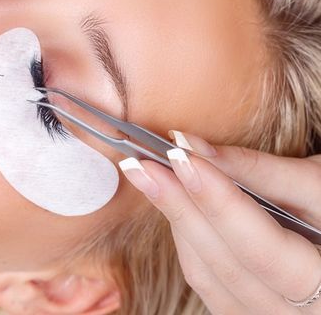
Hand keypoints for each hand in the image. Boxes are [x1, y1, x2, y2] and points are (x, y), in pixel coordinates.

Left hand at [119, 132, 320, 313]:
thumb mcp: (317, 185)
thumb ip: (258, 170)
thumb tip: (191, 146)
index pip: (262, 250)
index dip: (217, 201)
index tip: (179, 155)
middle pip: (225, 267)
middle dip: (179, 207)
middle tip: (141, 163)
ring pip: (207, 277)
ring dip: (175, 221)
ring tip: (146, 176)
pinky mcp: (248, 311)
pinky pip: (206, 282)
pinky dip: (186, 240)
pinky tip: (174, 203)